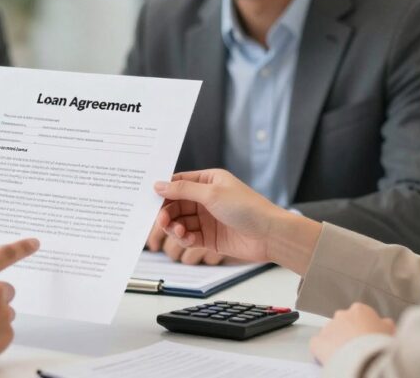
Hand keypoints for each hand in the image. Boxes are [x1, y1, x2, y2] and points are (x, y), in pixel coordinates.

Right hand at [153, 169, 284, 262]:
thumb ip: (182, 190)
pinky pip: (189, 236)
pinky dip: (184, 238)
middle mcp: (207, 199)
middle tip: (161, 220)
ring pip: (180, 221)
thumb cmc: (247, 208)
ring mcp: (208, 219)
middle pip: (176, 204)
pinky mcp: (210, 238)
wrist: (269, 235)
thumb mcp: (212, 194)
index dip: (164, 190)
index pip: (179, 182)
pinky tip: (188, 238)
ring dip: (175, 226)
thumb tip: (158, 185)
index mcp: (209, 181)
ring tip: (179, 231)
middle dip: (167, 212)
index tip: (149, 198)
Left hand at [310, 303, 395, 364]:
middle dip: (348, 333)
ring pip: (330, 333)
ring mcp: (328, 327)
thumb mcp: (390, 331)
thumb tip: (384, 323)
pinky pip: (318, 345)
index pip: (359, 315)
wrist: (366, 359)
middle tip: (357, 347)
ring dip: (336, 342)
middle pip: (344, 323)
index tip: (366, 337)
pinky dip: (323, 351)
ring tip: (346, 355)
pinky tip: (332, 358)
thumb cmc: (380, 344)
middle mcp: (341, 315)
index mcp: (360, 310)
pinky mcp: (317, 342)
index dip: (363, 327)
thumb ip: (385, 324)